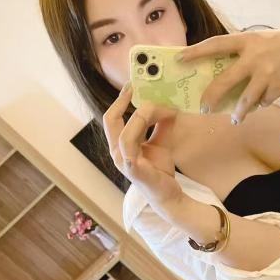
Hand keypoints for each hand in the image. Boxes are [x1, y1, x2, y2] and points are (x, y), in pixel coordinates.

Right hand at [102, 84, 182, 212]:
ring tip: (163, 109)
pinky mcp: (133, 169)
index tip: (131, 85)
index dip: (119, 100)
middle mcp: (117, 152)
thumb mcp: (161, 142)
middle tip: (135, 86)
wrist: (169, 194)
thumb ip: (161, 125)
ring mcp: (123, 161)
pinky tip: (164, 119)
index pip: (112, 118)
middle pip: (111, 120)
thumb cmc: (160, 170)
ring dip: (142, 116)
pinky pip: (131, 144)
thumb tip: (168, 105)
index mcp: (120, 144)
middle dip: (122, 101)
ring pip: (124, 131)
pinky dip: (143, 129)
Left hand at [177, 31, 279, 123]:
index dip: (196, 52)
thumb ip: (241, 51)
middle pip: (226, 80)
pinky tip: (264, 100)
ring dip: (239, 112)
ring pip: (246, 99)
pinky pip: (263, 101)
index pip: (216, 44)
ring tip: (235, 120)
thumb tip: (217, 70)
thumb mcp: (260, 40)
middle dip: (212, 96)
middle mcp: (255, 56)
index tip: (179, 59)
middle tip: (203, 108)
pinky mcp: (278, 87)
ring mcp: (267, 73)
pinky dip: (261, 103)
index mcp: (247, 40)